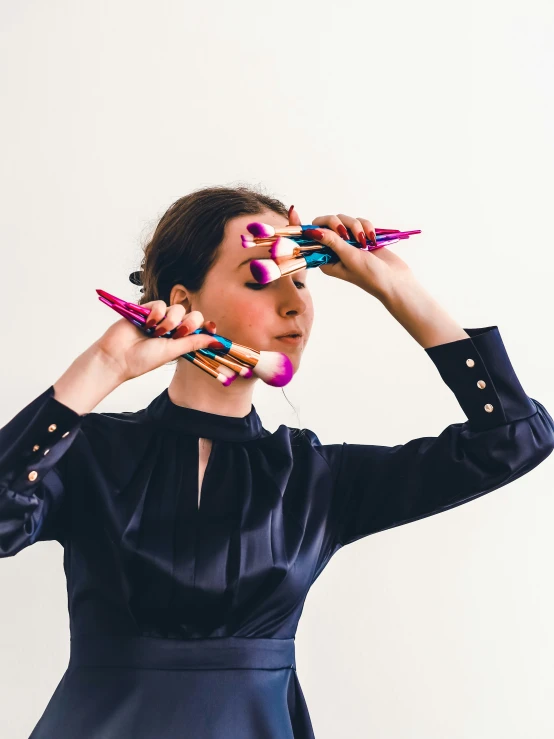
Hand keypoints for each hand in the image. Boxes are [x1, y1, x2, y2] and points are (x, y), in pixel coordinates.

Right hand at [93, 300, 219, 382]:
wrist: (117, 357)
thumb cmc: (142, 359)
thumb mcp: (172, 351)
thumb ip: (194, 343)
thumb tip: (217, 342)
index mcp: (180, 340)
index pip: (200, 328)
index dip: (207, 326)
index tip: (211, 328)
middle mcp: (172, 329)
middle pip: (192, 315)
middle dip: (189, 323)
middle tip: (178, 334)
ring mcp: (160, 319)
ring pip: (177, 308)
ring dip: (170, 321)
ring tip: (156, 333)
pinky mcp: (146, 310)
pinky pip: (161, 303)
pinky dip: (157, 313)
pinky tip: (148, 324)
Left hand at [288, 207, 412, 299]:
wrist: (395, 280)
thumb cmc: (371, 276)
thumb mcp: (349, 258)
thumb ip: (332, 242)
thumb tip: (313, 231)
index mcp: (325, 258)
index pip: (308, 238)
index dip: (300, 225)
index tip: (293, 211)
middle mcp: (333, 250)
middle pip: (326, 223)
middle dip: (337, 224)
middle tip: (346, 234)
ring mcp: (348, 243)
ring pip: (344, 220)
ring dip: (355, 227)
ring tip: (365, 241)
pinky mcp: (361, 236)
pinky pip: (358, 222)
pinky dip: (366, 227)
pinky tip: (373, 239)